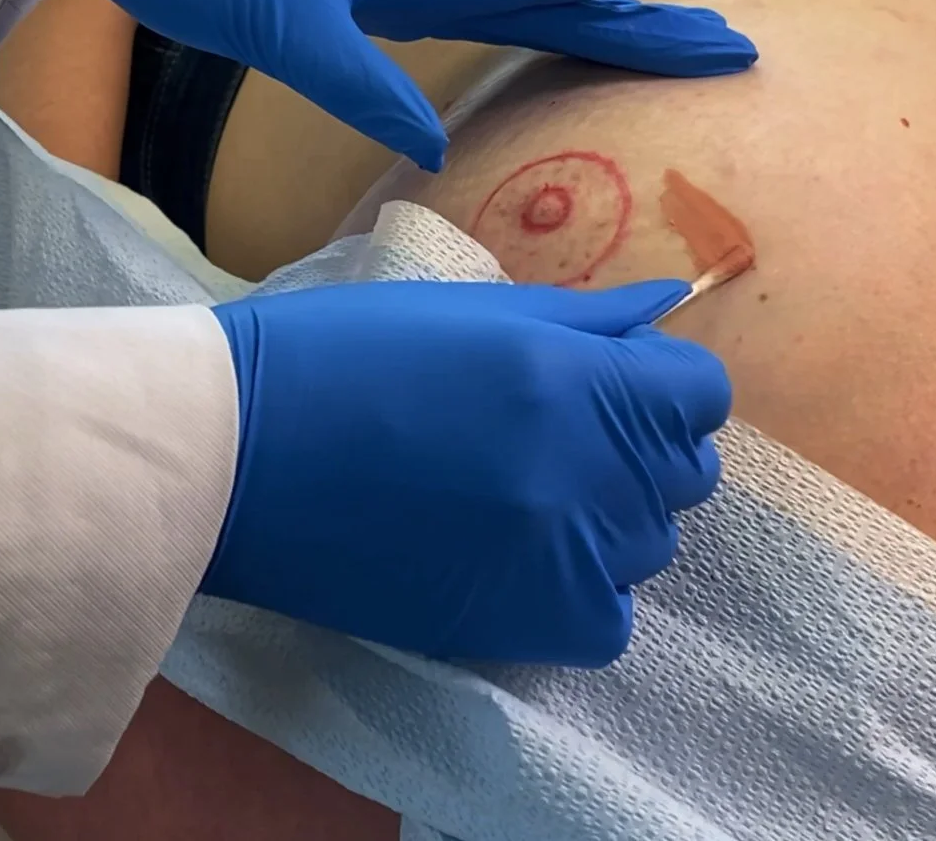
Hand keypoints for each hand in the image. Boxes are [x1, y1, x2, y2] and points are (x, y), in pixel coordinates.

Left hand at [38, 0, 757, 173]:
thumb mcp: (284, 28)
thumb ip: (360, 83)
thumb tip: (429, 150)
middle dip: (647, 12)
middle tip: (727, 36)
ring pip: (530, 1)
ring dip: (605, 19)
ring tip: (672, 35)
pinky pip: (483, 13)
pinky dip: (537, 24)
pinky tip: (559, 33)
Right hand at [203, 280, 728, 665]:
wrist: (236, 455)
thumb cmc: (341, 354)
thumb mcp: (466, 309)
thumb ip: (583, 319)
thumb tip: (667, 313)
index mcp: (573, 375)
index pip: (700, 393)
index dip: (658, 385)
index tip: (605, 386)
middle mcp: (585, 470)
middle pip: (681, 472)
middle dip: (633, 448)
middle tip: (546, 437)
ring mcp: (558, 555)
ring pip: (645, 546)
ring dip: (601, 519)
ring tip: (514, 497)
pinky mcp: (521, 625)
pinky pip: (607, 619)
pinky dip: (576, 590)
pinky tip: (512, 557)